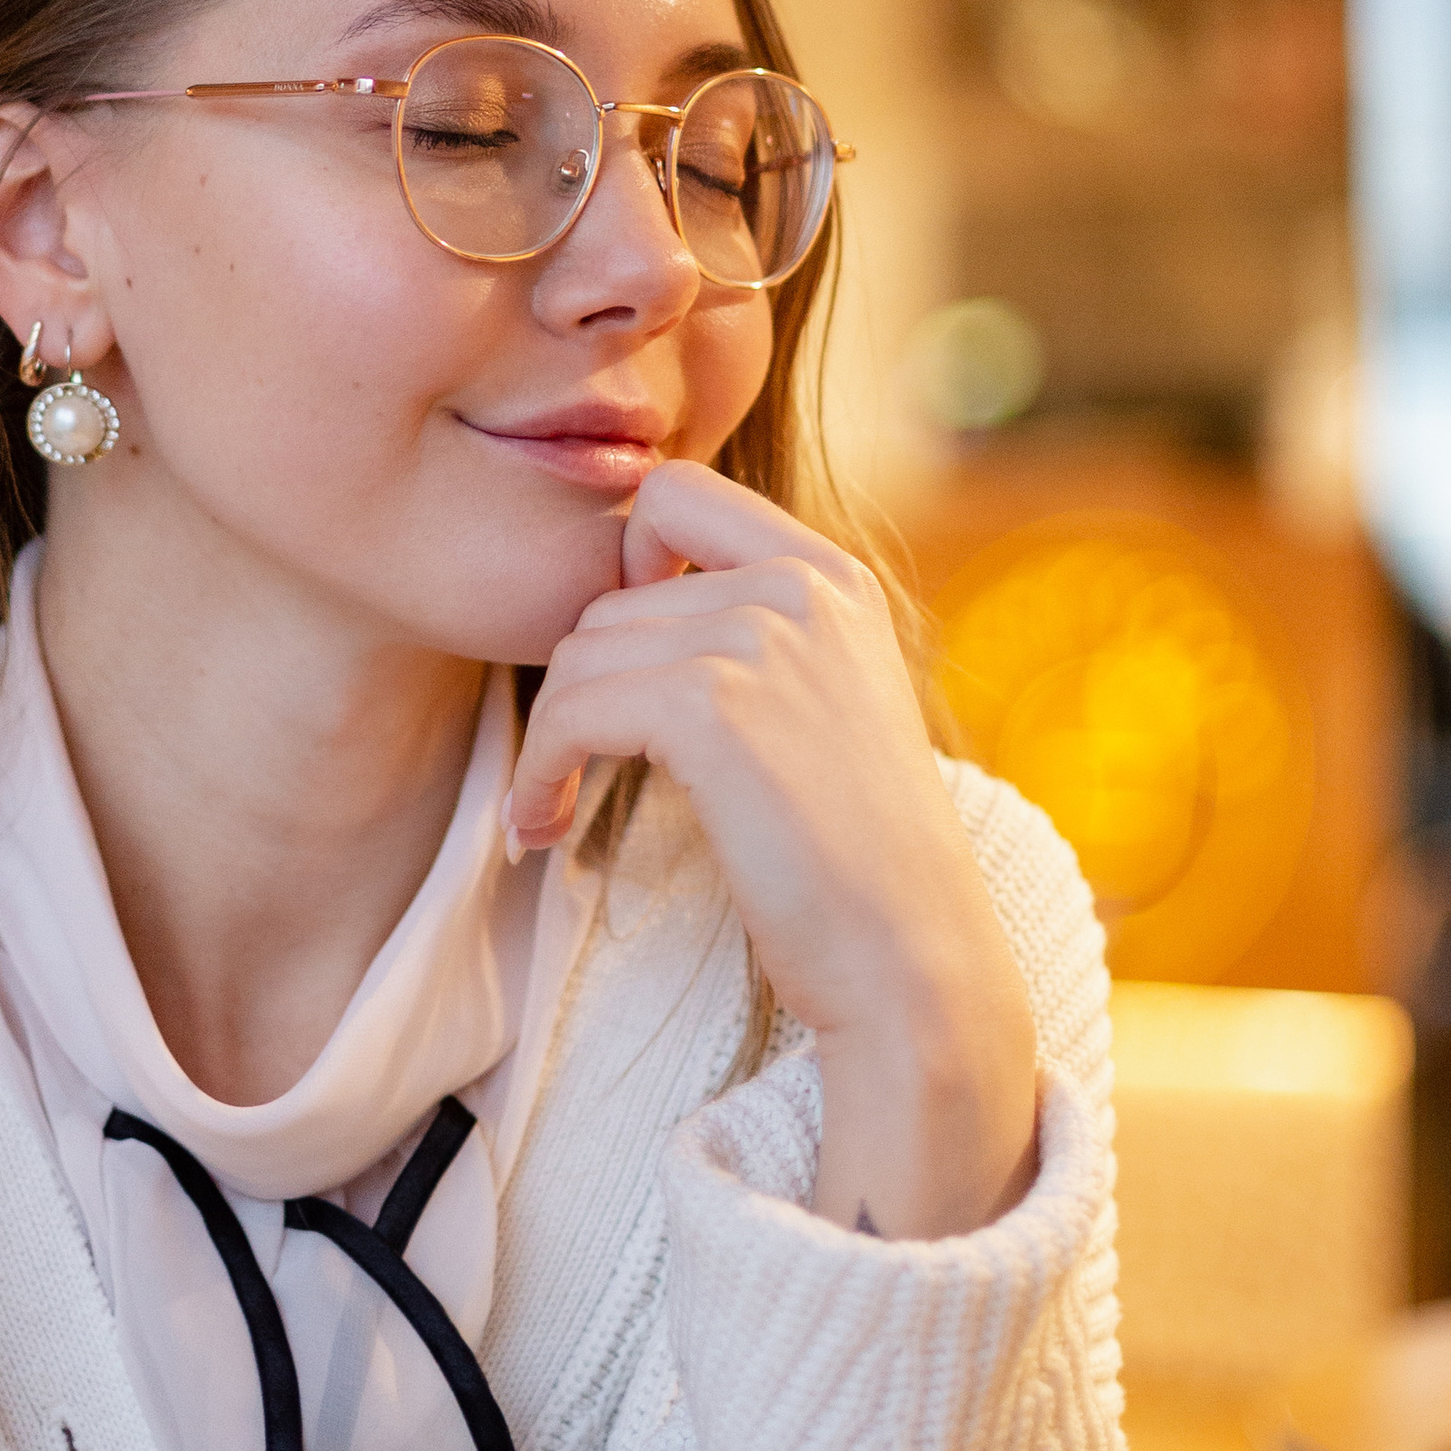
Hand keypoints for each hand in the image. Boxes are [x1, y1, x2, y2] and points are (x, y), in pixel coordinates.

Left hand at [506, 461, 1037, 1238]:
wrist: (910, 958)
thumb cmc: (856, 858)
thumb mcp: (826, 705)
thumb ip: (754, 636)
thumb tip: (619, 600)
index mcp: (833, 576)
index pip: (679, 493)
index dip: (624, 559)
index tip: (621, 659)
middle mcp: (800, 587)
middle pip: (610, 597)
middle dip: (576, 688)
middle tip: (566, 771)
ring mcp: (759, 640)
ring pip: (580, 653)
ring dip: (549, 739)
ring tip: (552, 808)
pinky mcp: (712, 708)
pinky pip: (573, 710)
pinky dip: (540, 770)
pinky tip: (542, 824)